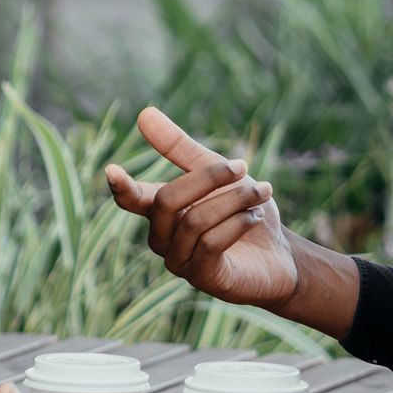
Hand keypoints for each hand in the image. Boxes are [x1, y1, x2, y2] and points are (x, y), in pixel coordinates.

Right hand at [109, 108, 360, 337]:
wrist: (281, 253)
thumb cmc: (244, 210)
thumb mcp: (218, 174)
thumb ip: (180, 148)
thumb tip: (143, 114)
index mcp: (161, 211)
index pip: (131, 199)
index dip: (121, 186)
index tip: (112, 170)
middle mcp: (163, 239)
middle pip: (167, 201)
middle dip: (209, 178)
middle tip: (242, 166)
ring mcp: (180, 262)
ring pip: (195, 221)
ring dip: (234, 200)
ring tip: (261, 193)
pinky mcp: (203, 279)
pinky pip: (212, 244)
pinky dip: (238, 222)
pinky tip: (256, 216)